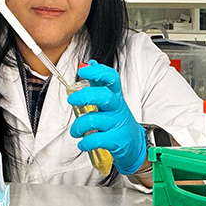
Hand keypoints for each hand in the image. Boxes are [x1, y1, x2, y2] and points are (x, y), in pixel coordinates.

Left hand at [67, 60, 146, 174]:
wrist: (133, 143)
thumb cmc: (117, 120)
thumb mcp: (111, 99)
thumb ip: (99, 82)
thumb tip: (90, 62)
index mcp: (116, 96)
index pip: (111, 79)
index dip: (98, 72)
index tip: (83, 70)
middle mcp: (117, 108)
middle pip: (104, 96)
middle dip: (84, 96)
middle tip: (71, 100)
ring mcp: (117, 124)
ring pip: (94, 120)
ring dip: (78, 126)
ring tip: (75, 131)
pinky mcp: (115, 140)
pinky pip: (96, 139)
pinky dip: (85, 142)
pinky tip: (83, 143)